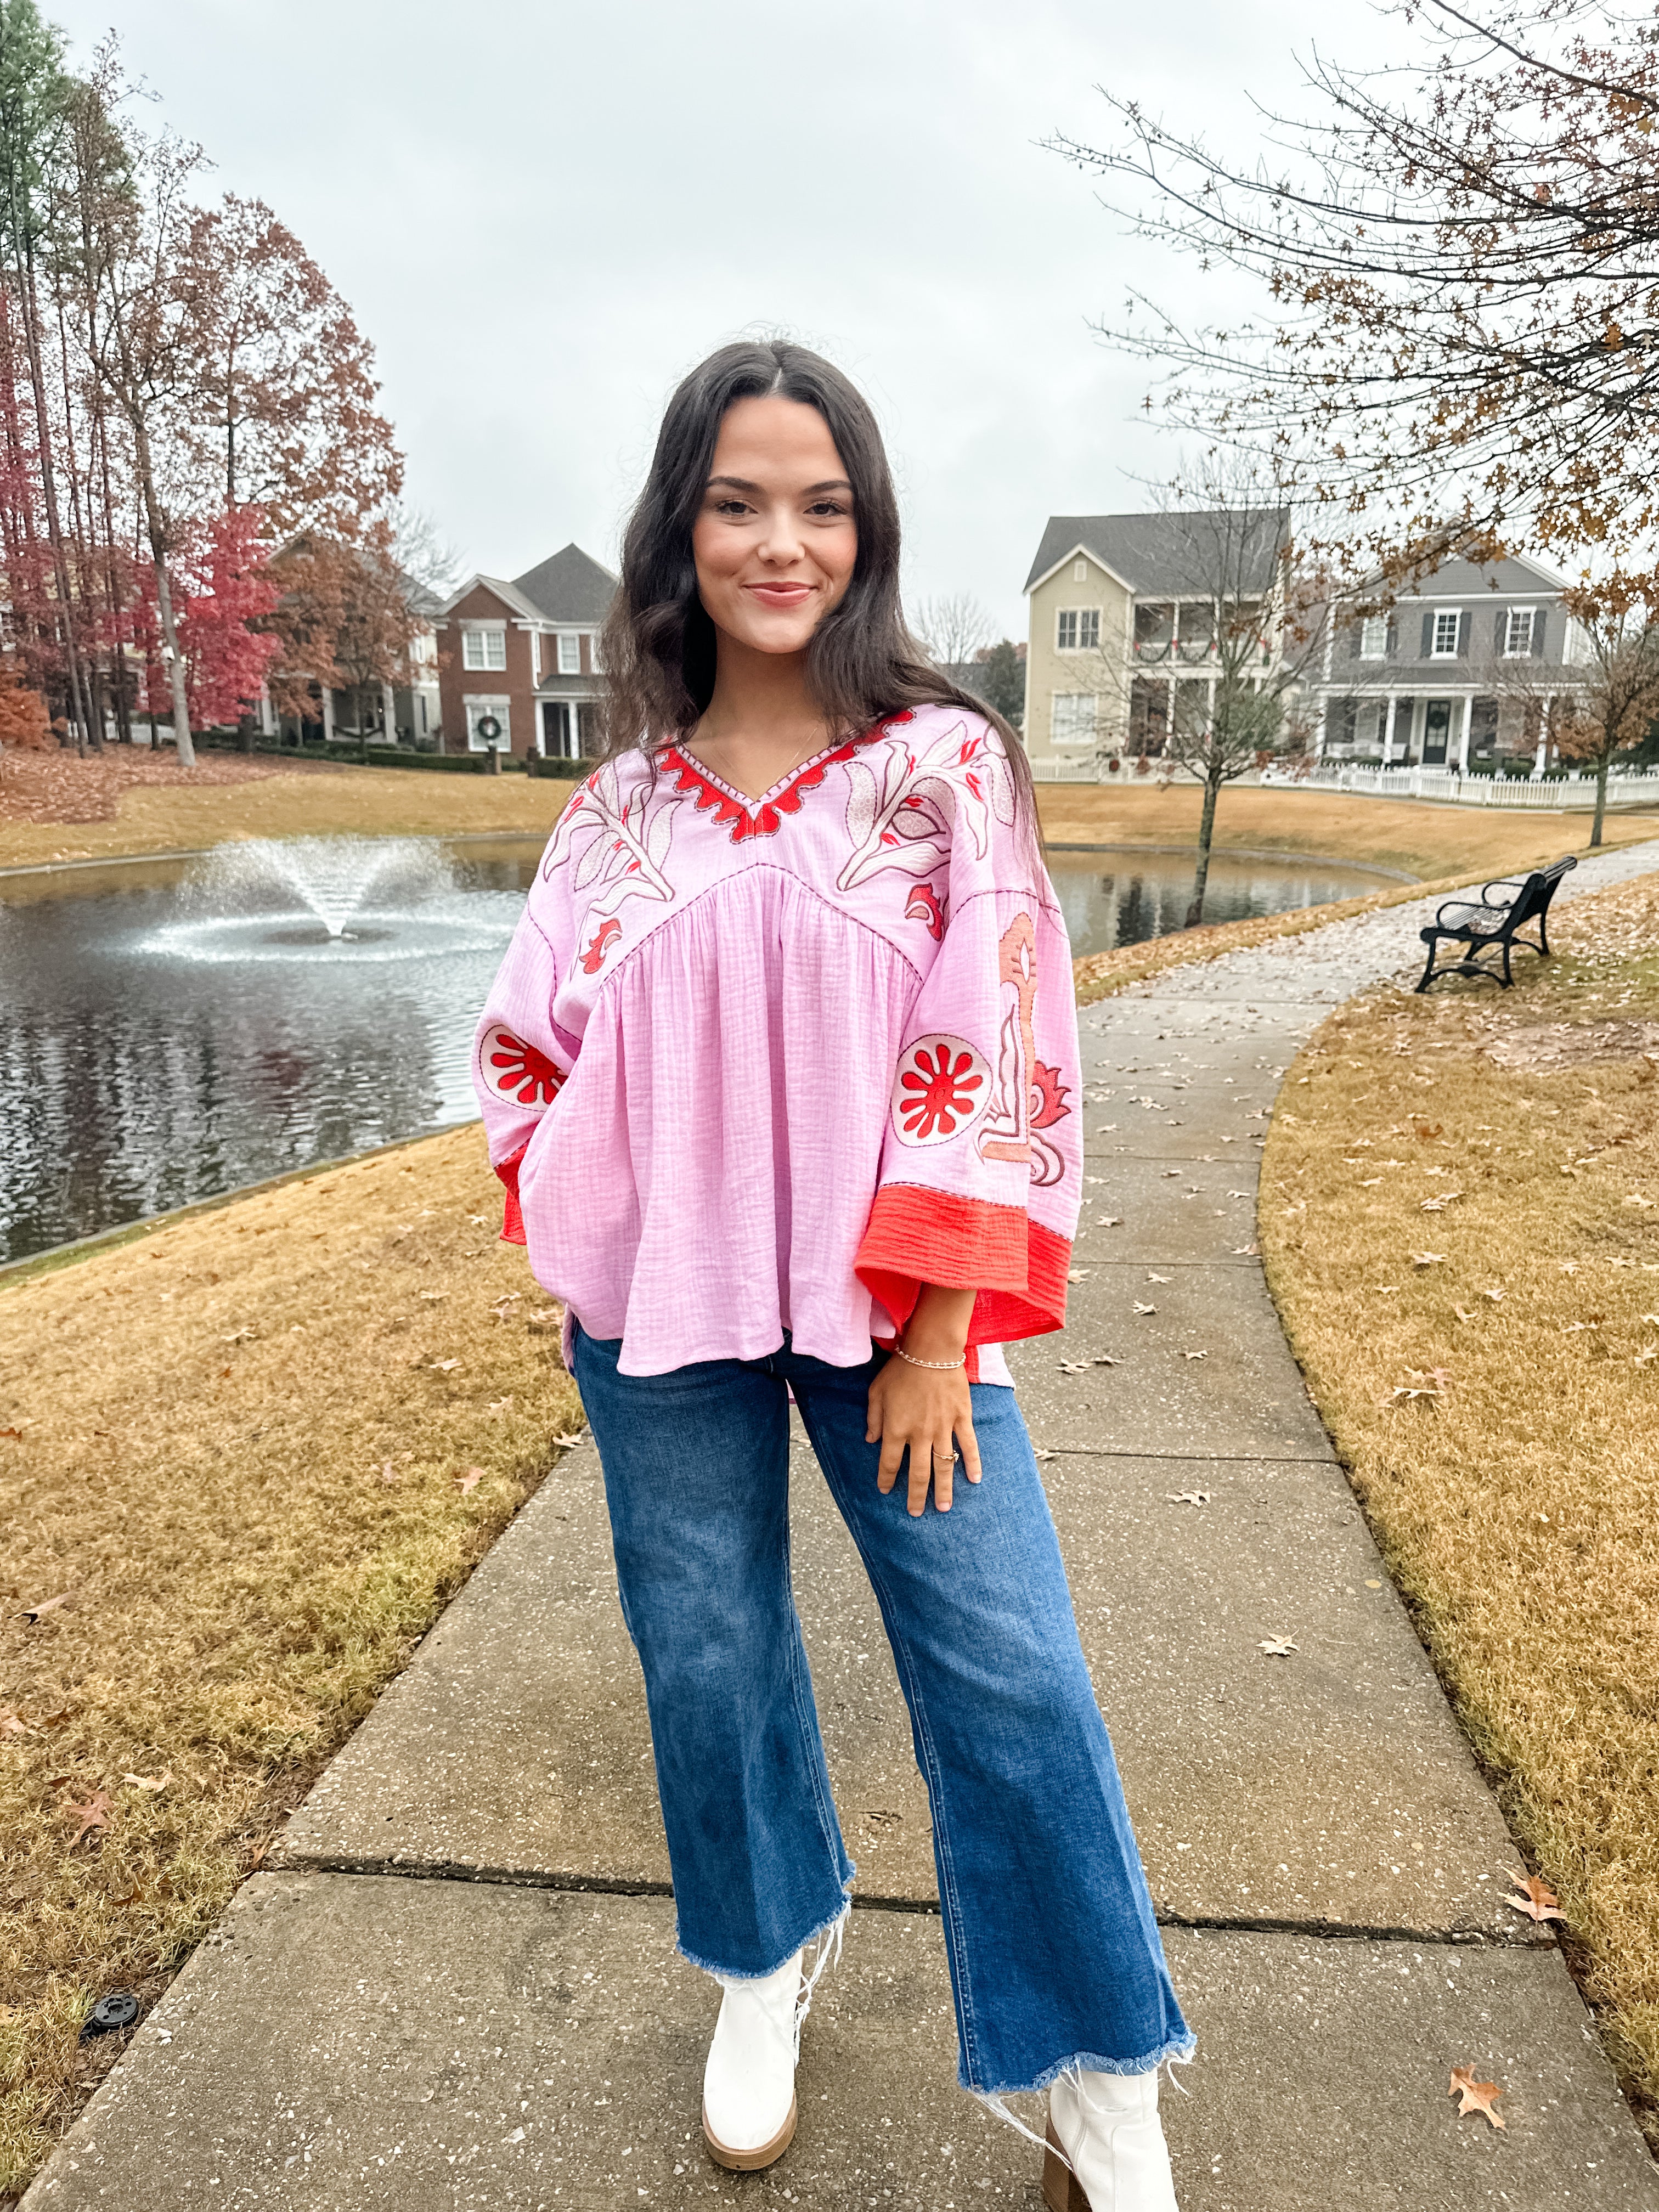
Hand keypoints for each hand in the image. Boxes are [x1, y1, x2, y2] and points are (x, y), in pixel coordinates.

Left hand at [865, 1284, 980, 1515]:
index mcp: (896, 1428)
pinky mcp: (961, 1418)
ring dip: (943, 1489)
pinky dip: (972, 1463)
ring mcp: (943, 1428)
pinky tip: (974, 1480)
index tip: (885, 1490)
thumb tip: (870, 1440)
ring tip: (943, 1508)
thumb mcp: (876, 1391)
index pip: (889, 1462)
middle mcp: (919, 1434)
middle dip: (915, 1495)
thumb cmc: (901, 1368)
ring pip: (943, 1465)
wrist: (932, 1349)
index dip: (886, 1479)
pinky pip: (968, 1445)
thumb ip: (873, 1418)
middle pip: (917, 1473)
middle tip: (916, 1512)